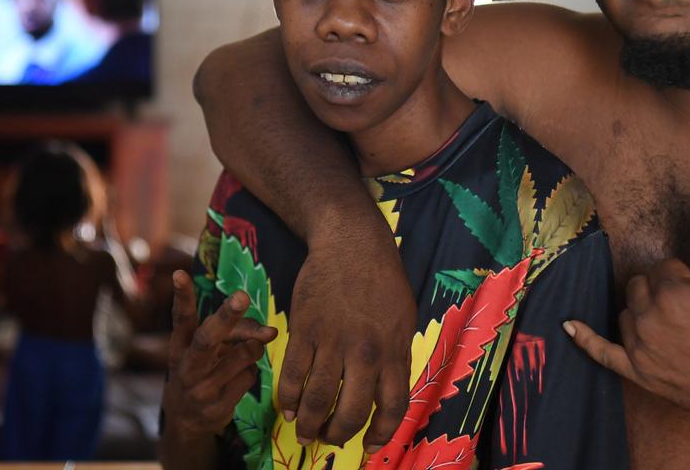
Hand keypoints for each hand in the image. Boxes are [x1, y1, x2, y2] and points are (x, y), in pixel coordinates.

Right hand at [164, 270, 277, 439]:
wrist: (186, 420)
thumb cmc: (200, 370)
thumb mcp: (205, 350)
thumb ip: (232, 332)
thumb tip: (269, 332)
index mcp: (180, 346)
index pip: (181, 319)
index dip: (181, 297)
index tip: (179, 274)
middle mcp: (187, 367)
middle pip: (207, 339)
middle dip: (225, 317)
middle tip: (241, 296)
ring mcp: (201, 389)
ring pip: (240, 358)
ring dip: (253, 348)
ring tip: (251, 348)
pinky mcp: (217, 408)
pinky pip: (248, 379)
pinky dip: (251, 372)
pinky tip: (239, 378)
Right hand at [279, 230, 413, 451]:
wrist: (350, 243)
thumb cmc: (381, 280)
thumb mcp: (402, 319)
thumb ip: (395, 356)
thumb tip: (387, 392)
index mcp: (394, 350)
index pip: (392, 407)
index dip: (381, 434)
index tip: (370, 446)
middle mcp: (365, 351)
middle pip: (352, 411)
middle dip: (338, 434)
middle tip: (329, 439)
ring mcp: (333, 340)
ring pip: (317, 398)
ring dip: (308, 423)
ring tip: (304, 431)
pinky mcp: (304, 329)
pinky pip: (293, 373)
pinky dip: (287, 397)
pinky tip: (287, 406)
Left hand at [564, 202, 689, 422]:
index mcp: (673, 294)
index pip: (662, 269)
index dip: (685, 278)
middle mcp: (650, 320)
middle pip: (639, 288)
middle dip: (661, 292)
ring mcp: (642, 349)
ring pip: (625, 315)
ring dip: (642, 313)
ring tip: (675, 324)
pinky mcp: (640, 373)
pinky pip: (603, 354)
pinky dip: (585, 340)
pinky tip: (568, 326)